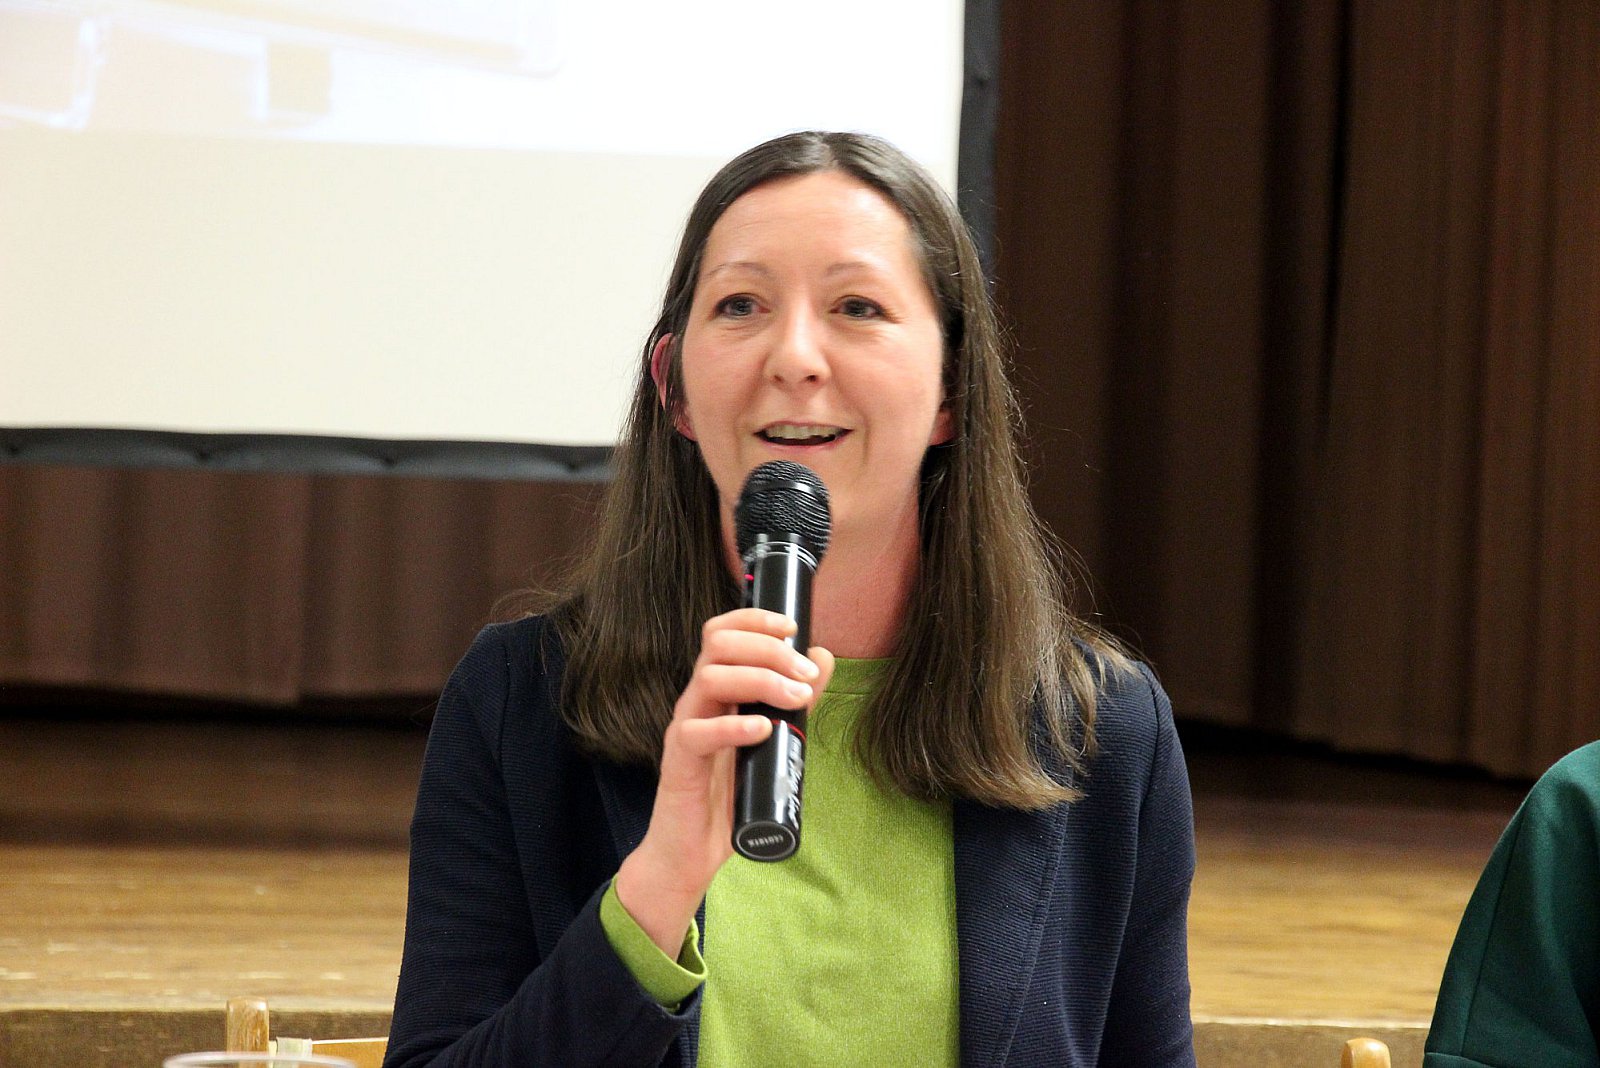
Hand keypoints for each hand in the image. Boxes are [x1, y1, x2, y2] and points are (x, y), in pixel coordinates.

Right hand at [613, 608, 833, 956]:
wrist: (693, 849)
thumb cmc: (730, 791)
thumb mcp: (772, 738)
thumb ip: (795, 698)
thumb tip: (822, 657)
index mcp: (716, 688)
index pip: (723, 632)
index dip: (755, 619)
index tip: (792, 628)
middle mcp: (697, 699)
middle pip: (718, 645)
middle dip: (768, 649)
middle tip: (805, 675)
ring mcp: (685, 727)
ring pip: (709, 678)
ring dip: (760, 680)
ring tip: (796, 700)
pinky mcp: (679, 761)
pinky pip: (697, 732)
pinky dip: (733, 726)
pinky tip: (763, 730)